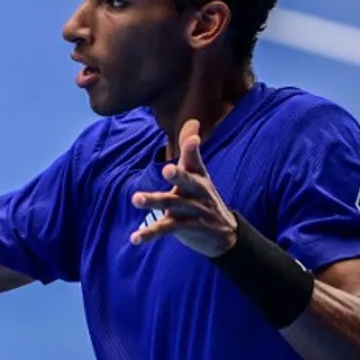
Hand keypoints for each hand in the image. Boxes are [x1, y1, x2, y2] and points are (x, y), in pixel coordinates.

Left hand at [130, 118, 237, 257]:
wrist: (225, 234)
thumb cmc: (203, 197)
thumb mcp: (199, 174)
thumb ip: (190, 152)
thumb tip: (192, 121)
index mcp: (199, 177)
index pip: (196, 161)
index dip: (193, 150)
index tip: (193, 138)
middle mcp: (197, 193)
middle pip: (188, 182)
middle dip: (179, 176)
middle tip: (167, 169)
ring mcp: (192, 211)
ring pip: (172, 205)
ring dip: (154, 201)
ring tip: (136, 198)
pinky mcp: (186, 228)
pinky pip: (166, 230)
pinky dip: (149, 233)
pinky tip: (134, 238)